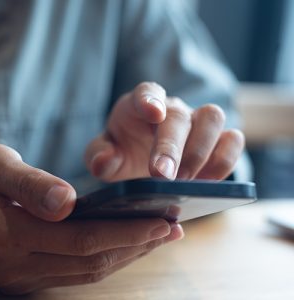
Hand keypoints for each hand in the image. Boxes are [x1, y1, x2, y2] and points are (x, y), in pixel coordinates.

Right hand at [0, 144, 182, 293]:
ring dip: (126, 255)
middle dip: (136, 245)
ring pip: (86, 272)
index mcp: (6, 234)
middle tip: (173, 227)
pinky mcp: (25, 278)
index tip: (163, 219)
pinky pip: (74, 273)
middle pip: (90, 261)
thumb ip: (29, 183)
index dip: (126, 231)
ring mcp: (19, 277)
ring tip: (159, 235)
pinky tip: (125, 243)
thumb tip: (67, 201)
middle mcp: (14, 266)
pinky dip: (105, 259)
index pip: (80, 239)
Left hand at [85, 82, 244, 180]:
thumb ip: (98, 156)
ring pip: (213, 118)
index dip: (149, 99)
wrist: (143, 163)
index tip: (152, 112)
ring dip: (202, 152)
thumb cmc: (123, 152)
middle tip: (162, 176)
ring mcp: (197, 121)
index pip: (147, 91)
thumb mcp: (103, 155)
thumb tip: (103, 162)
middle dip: (172, 146)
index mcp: (139, 104)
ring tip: (186, 183)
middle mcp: (171, 109)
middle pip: (178, 115)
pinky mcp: (218, 139)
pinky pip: (233, 140)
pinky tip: (209, 182)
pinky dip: (225, 160)